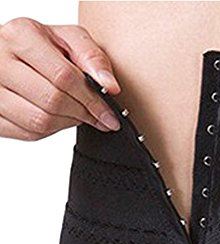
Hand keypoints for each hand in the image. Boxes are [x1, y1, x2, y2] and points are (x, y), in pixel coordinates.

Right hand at [0, 17, 120, 140]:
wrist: (8, 53)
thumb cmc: (41, 46)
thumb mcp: (68, 40)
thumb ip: (92, 58)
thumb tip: (110, 86)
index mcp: (21, 36)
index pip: (64, 77)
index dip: (92, 101)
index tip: (109, 115)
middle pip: (53, 102)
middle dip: (82, 114)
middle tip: (97, 118)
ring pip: (40, 122)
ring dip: (67, 124)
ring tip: (76, 115)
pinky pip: (27, 133)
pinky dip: (49, 131)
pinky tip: (56, 118)